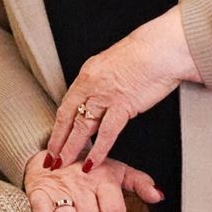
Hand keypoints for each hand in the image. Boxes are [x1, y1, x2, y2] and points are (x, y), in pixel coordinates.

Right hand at [24, 150, 164, 211]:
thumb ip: (139, 183)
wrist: (55, 150)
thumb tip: (159, 196)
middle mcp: (82, 184)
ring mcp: (60, 188)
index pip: (113, 211)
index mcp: (104, 179)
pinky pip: (42, 209)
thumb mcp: (117, 169)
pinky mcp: (39, 191)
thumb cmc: (89, 167)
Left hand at [45, 7, 198, 171]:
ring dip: (71, 148)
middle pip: (69, 117)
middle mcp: (92, 84)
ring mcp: (105, 95)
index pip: (67, 104)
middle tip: (50, 158)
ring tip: (63, 163)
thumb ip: (105, 81)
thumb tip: (101, 96)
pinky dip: (98, 150)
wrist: (161, 47)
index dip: (59, 125)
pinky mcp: (122, 104)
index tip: (54, 140)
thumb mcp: (115, 64)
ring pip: (82, 126)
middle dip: (58, 141)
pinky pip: (106, 133)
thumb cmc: (146, 53)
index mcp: (89, 73)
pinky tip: (91, 162)